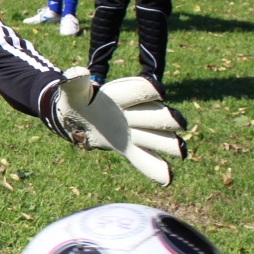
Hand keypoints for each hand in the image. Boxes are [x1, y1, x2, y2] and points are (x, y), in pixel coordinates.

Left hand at [50, 67, 186, 185]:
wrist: (77, 119)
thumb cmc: (76, 102)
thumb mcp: (72, 93)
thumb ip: (75, 83)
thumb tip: (74, 73)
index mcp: (120, 95)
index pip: (138, 90)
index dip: (148, 90)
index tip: (159, 91)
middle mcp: (133, 113)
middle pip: (154, 115)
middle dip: (164, 119)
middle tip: (178, 122)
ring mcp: (135, 131)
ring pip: (156, 138)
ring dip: (169, 144)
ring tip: (181, 151)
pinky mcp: (131, 148)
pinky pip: (146, 159)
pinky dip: (156, 169)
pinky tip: (168, 180)